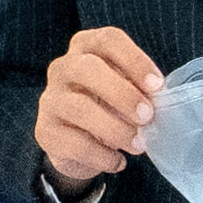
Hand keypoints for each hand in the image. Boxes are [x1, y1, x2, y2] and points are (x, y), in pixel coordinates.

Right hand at [33, 25, 162, 192]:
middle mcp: (63, 67)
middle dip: (123, 93)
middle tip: (147, 116)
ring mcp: (50, 98)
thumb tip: (158, 103)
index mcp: (87, 48)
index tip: (157, 86)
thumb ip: (140, 91)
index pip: (108, 40)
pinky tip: (118, 162)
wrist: (79, 146)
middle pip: (88, 68)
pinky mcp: (45, 130)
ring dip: (115, 128)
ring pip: (79, 107)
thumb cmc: (109, 107)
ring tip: (138, 145)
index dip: (135, 60)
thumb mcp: (126, 92)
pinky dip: (102, 155)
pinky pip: (74, 142)